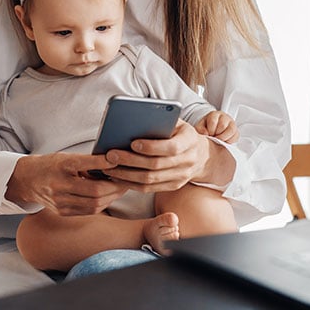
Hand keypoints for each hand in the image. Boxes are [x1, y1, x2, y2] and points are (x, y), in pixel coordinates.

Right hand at [6, 153, 127, 215]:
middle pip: (95, 191)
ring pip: (94, 204)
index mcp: (61, 166)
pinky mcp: (62, 212)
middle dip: (115, 187)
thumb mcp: (66, 157)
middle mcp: (59, 185)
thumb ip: (87, 161)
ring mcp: (60, 202)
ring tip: (121, 189)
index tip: (118, 159)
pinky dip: (102, 204)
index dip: (104, 162)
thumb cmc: (52, 165)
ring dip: (111, 197)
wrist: (28, 180)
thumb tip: (114, 162)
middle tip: (127, 180)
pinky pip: (88, 211)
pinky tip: (109, 196)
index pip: (85, 164)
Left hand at [103, 120, 233, 192]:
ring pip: (150, 180)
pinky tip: (117, 177)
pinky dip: (131, 184)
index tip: (133, 143)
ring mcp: (181, 177)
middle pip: (156, 165)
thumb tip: (134, 120)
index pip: (172, 147)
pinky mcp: (172, 186)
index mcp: (190, 141)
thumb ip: (160, 121)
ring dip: (126, 174)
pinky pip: (149, 189)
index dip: (152, 147)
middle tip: (111, 154)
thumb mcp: (176, 122)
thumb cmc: (180, 133)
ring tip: (108, 167)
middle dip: (131, 160)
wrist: (200, 155)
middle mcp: (187, 161)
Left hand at [195, 110, 238, 143]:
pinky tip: (224, 142)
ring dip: (223, 138)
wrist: (212, 129)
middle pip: (222, 125)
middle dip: (217, 134)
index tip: (209, 135)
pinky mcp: (236, 131)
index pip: (213, 121)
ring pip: (231, 130)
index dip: (210, 130)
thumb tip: (205, 134)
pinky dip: (230, 141)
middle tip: (214, 137)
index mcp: (214, 114)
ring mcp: (231, 123)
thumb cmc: (207, 127)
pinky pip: (236, 136)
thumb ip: (200, 129)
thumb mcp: (200, 126)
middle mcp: (224, 117)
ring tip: (219, 140)